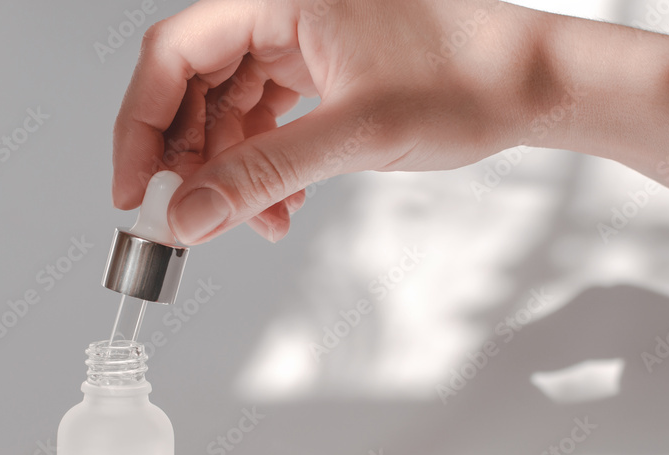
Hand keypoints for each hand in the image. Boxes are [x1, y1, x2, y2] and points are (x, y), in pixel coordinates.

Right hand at [112, 0, 533, 243]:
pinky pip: (262, 117)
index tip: (134, 190)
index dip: (141, 126)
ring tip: (260, 218)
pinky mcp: (315, 65)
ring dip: (232, 172)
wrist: (534, 83)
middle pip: (192, 85)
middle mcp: (281, 7)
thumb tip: (188, 216)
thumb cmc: (469, 79)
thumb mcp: (354, 134)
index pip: (172, 53)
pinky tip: (284, 199)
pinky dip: (263, 163)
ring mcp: (297, 36)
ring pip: (226, 109)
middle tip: (193, 217)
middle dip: (191, 160)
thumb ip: (262, 175)